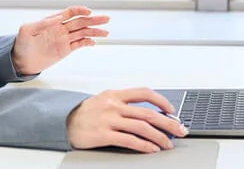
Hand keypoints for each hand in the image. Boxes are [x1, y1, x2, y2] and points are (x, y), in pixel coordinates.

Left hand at [11, 6, 108, 75]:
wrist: (21, 60)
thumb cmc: (22, 43)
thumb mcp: (26, 30)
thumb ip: (40, 24)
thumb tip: (56, 19)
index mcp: (53, 21)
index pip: (70, 12)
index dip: (80, 11)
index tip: (88, 12)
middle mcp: (61, 28)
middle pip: (81, 21)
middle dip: (94, 20)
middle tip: (107, 19)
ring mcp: (64, 39)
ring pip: (83, 33)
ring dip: (94, 31)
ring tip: (106, 32)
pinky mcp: (65, 50)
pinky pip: (79, 44)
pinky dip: (87, 42)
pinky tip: (94, 42)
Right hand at [67, 88, 188, 152]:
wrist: (63, 121)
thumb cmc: (85, 113)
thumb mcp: (104, 101)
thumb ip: (123, 103)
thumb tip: (147, 112)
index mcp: (115, 94)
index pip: (144, 93)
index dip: (161, 101)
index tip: (172, 110)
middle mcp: (114, 105)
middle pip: (148, 112)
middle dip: (168, 122)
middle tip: (180, 130)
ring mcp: (109, 119)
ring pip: (142, 127)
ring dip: (159, 136)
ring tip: (167, 144)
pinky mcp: (104, 134)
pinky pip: (129, 140)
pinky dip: (144, 145)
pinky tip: (151, 149)